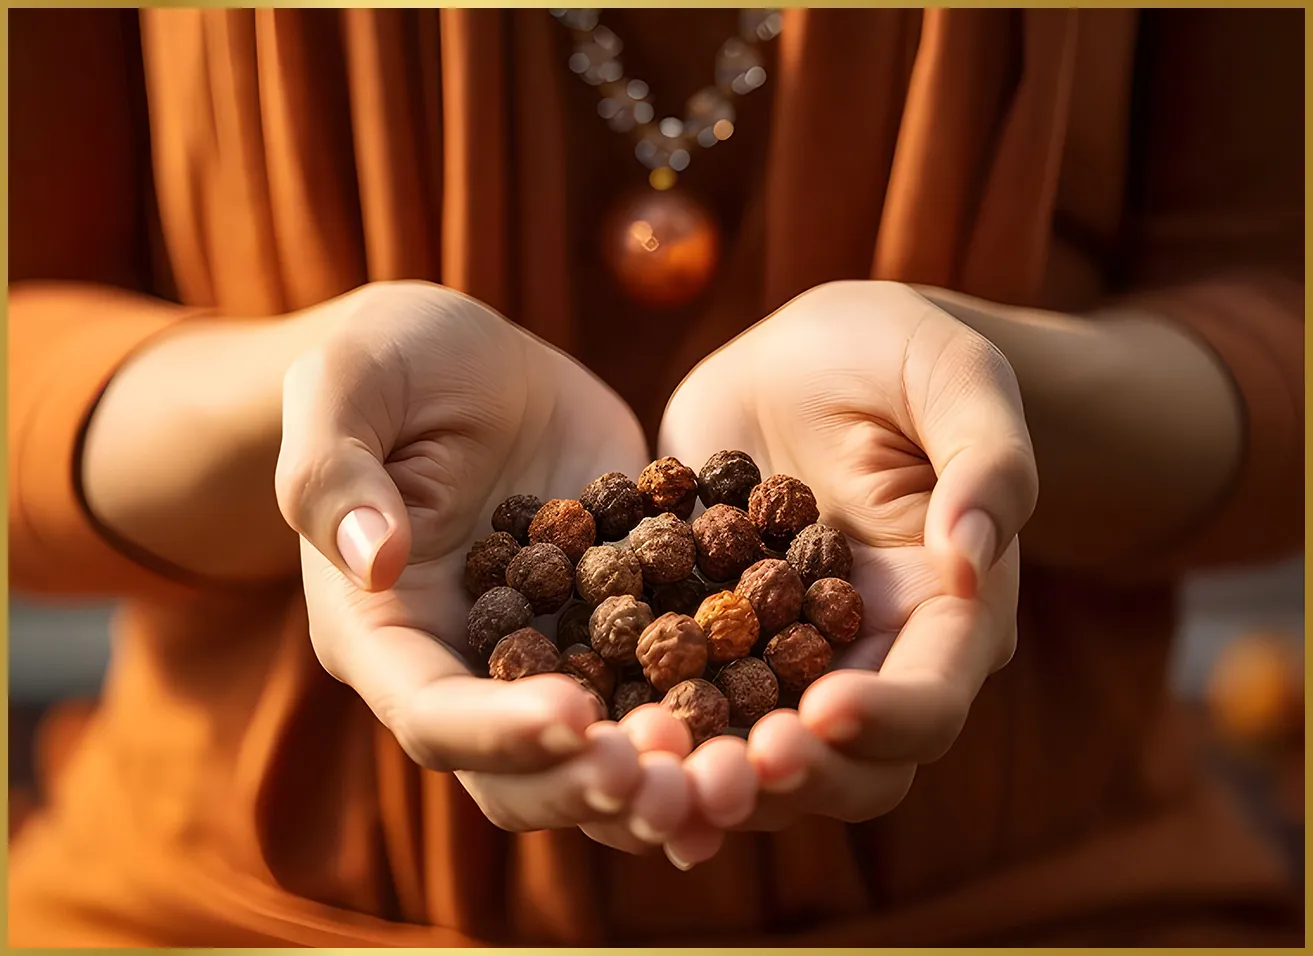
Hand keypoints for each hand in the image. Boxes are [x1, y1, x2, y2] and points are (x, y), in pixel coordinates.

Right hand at [275, 281, 693, 846]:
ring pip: (597, 757)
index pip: (431, 713)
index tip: (578, 717)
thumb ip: (333, 470)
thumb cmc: (390, 358)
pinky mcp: (615, 626)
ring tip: (733, 780)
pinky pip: (659, 691)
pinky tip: (776, 736)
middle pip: (518, 774)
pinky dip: (709, 724)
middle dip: (592, 787)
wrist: (472, 360)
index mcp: (381, 631)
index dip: (498, 731)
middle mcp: (464, 667)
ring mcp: (546, 655)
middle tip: (673, 782)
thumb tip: (371, 562)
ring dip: (662, 784)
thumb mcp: (347, 385)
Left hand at [656, 281, 1038, 865]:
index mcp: (947, 612)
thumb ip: (986, 456)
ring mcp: (789, 661)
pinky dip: (654, 739)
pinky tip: (602, 755)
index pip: (933, 699)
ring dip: (711, 783)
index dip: (887, 720)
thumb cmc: (894, 352)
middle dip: (791, 781)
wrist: (803, 356)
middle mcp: (872, 658)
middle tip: (720, 776)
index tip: (821, 711)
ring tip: (649, 773)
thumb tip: (973, 554)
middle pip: (852, 767)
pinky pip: (688, 708)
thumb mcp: (954, 376)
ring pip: (762, 761)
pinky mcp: (715, 641)